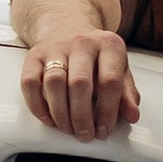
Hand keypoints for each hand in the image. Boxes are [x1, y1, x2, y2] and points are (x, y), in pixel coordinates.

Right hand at [17, 19, 139, 141]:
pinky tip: (49, 119)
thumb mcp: (119, 69)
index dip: (107, 111)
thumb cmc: (96, 56)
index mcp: (109, 44)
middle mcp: (82, 42)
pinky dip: (37, 106)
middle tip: (85, 134)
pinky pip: (29, 83)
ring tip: (68, 129)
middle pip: (79, 84)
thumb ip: (127, 94)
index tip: (104, 130)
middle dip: (82, 116)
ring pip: (54, 83)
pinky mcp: (34, 55)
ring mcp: (55, 47)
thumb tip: (132, 116)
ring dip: (60, 114)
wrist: (67, 27)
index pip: (110, 81)